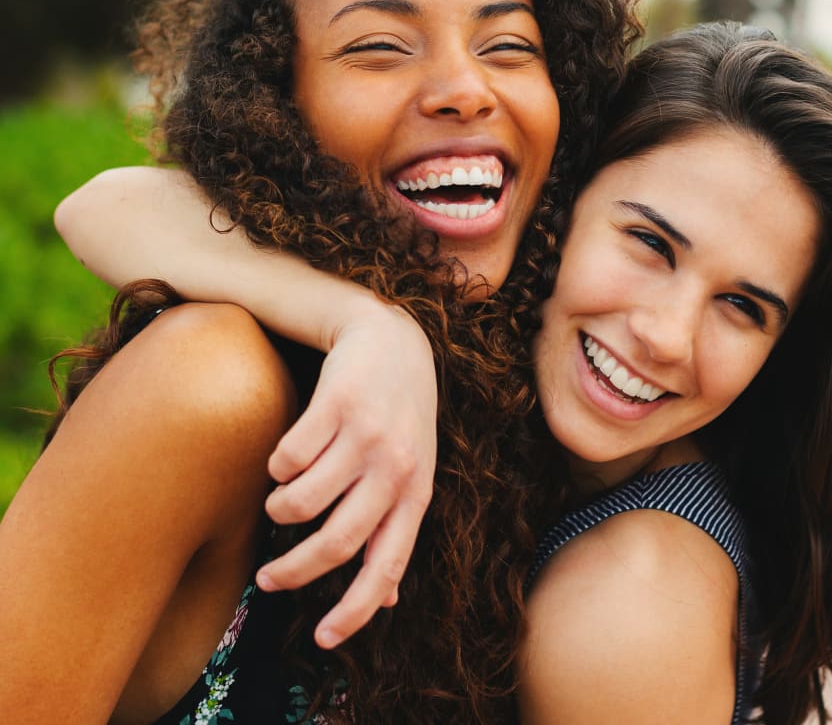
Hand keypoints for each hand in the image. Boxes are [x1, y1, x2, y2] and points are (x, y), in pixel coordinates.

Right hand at [255, 302, 436, 648]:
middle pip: (334, 541)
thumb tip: (386, 601)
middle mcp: (396, 466)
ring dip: (279, 510)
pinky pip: (287, 457)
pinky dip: (277, 467)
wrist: (391, 340)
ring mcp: (367, 433)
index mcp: (416, 491)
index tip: (322, 639)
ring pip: (301, 501)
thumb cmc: (399, 417)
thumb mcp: (412, 472)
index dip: (354, 609)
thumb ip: (395, 530)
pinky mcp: (337, 403)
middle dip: (293, 571)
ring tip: (279, 503)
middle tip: (267, 579)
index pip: (386, 564)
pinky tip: (287, 458)